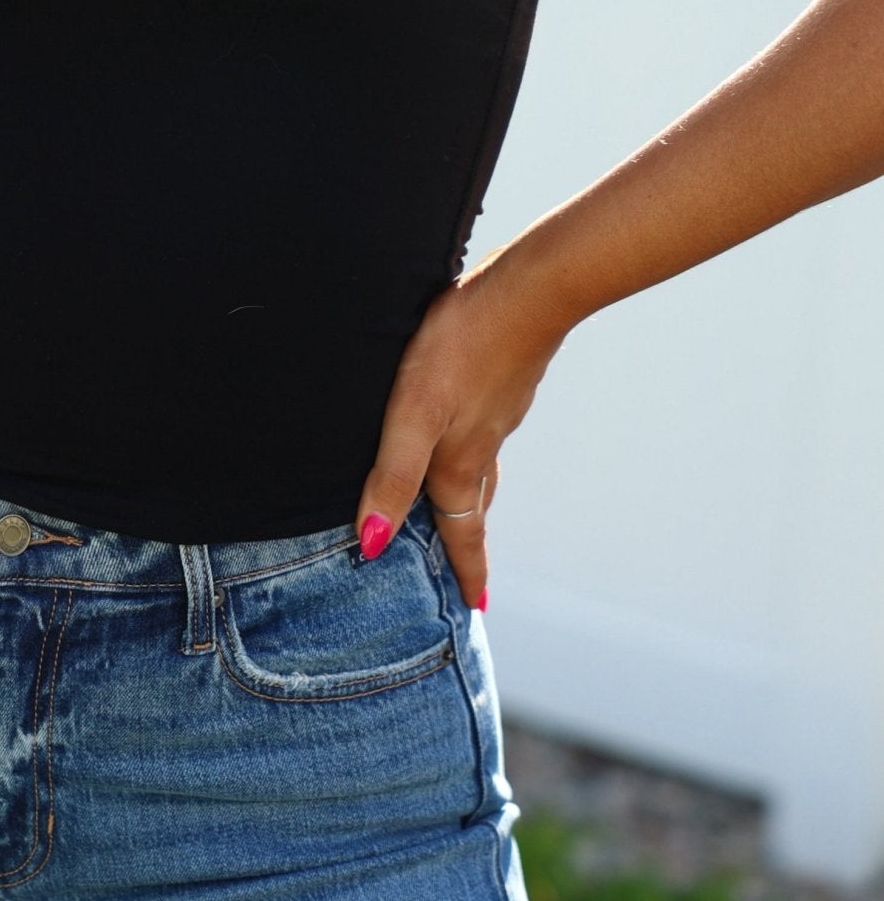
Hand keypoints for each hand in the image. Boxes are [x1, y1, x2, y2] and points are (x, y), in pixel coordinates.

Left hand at [354, 252, 569, 610]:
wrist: (529, 290)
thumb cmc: (463, 348)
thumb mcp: (413, 414)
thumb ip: (392, 475)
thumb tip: (371, 542)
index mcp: (459, 463)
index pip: (462, 533)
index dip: (466, 573)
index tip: (477, 610)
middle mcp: (483, 445)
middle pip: (473, 507)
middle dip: (466, 543)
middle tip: (467, 573)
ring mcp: (498, 413)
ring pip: (480, 468)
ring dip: (469, 499)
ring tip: (457, 511)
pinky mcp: (503, 381)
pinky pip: (485, 433)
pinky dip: (473, 452)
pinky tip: (464, 431)